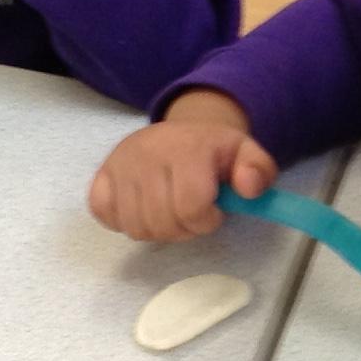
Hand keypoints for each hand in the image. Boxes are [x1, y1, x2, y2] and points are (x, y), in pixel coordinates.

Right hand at [89, 91, 279, 241]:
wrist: (182, 130)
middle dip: (183, 229)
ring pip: (134, 226)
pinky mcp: (101, 174)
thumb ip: (259, 171)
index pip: (191, 207)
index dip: (206, 220)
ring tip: (170, 213)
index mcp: (186, 148)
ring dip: (156, 230)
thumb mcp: (247, 154)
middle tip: (192, 214)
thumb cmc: (215, 151)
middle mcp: (146, 152)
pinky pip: (103, 214)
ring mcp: (119, 163)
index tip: (214, 211)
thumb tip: (249, 188)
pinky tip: (142, 209)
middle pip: (161, 222)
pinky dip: (123, 221)